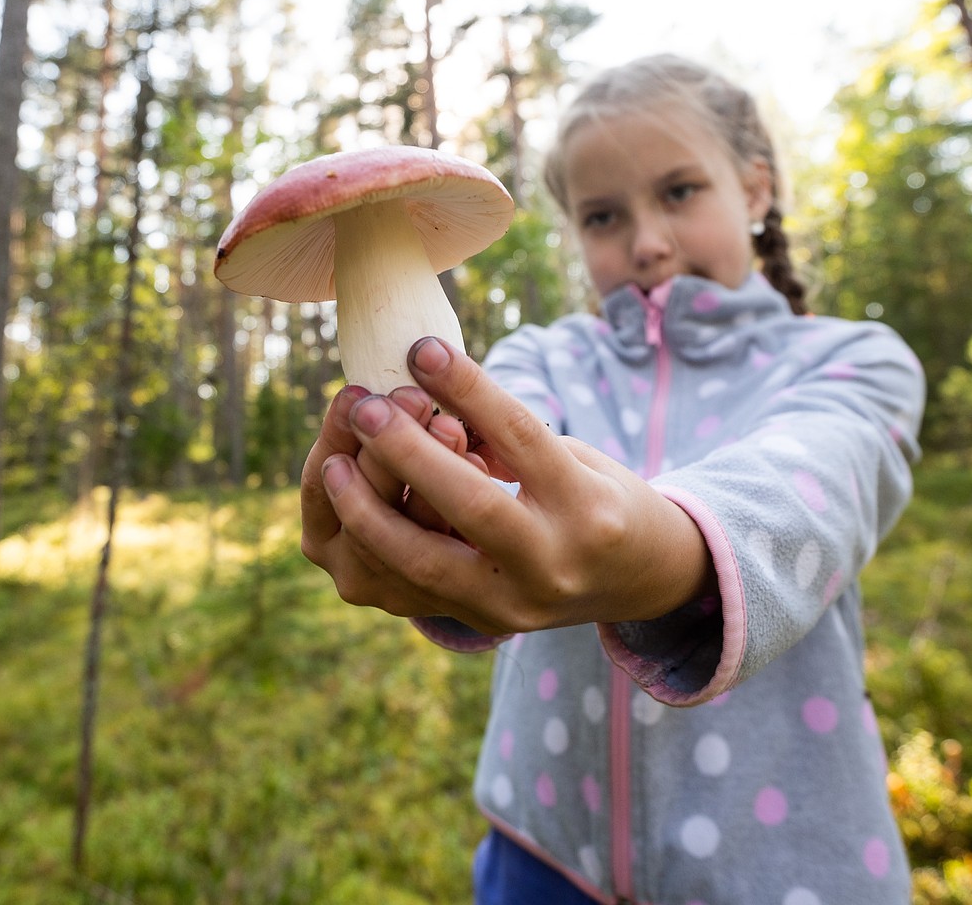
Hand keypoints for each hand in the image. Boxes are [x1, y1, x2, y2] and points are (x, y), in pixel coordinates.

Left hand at [306, 337, 716, 634]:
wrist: (638, 580)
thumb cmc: (599, 496)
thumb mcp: (572, 455)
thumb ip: (504, 436)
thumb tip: (430, 391)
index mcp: (587, 506)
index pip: (520, 437)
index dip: (468, 389)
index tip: (422, 349)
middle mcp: (553, 561)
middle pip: (472, 505)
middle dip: (408, 453)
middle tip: (365, 406)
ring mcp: (515, 604)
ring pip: (426, 564)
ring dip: (369, 511)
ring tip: (333, 463)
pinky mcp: (483, 622)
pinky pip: (411, 589)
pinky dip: (373, 545)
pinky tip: (345, 505)